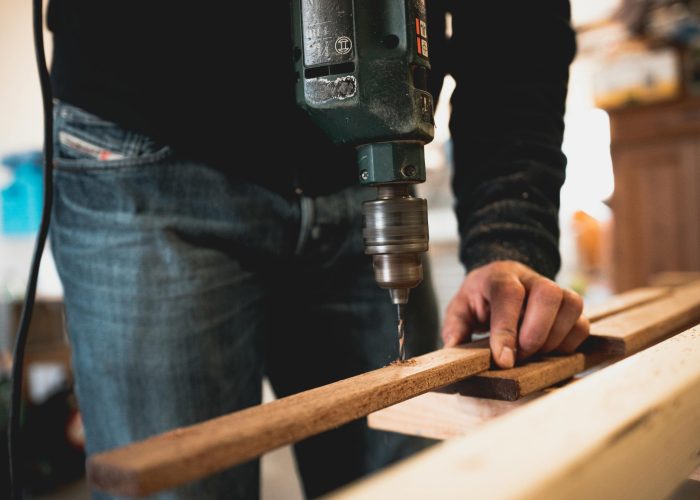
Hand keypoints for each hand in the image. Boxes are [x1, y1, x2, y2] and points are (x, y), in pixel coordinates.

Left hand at [441, 260, 588, 368]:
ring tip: (533, 353)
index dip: (507, 329)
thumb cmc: (481, 299)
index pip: (508, 294)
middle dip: (535, 334)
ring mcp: (555, 290)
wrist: (503, 280)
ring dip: (554, 339)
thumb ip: (455, 327)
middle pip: (548, 294)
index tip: (504, 360)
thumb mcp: (460, 309)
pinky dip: (568, 344)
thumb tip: (456, 348)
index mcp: (500, 276)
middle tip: (520, 356)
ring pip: (571, 305)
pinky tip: (548, 351)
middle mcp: (531, 278)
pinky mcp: (570, 307)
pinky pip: (582, 324)